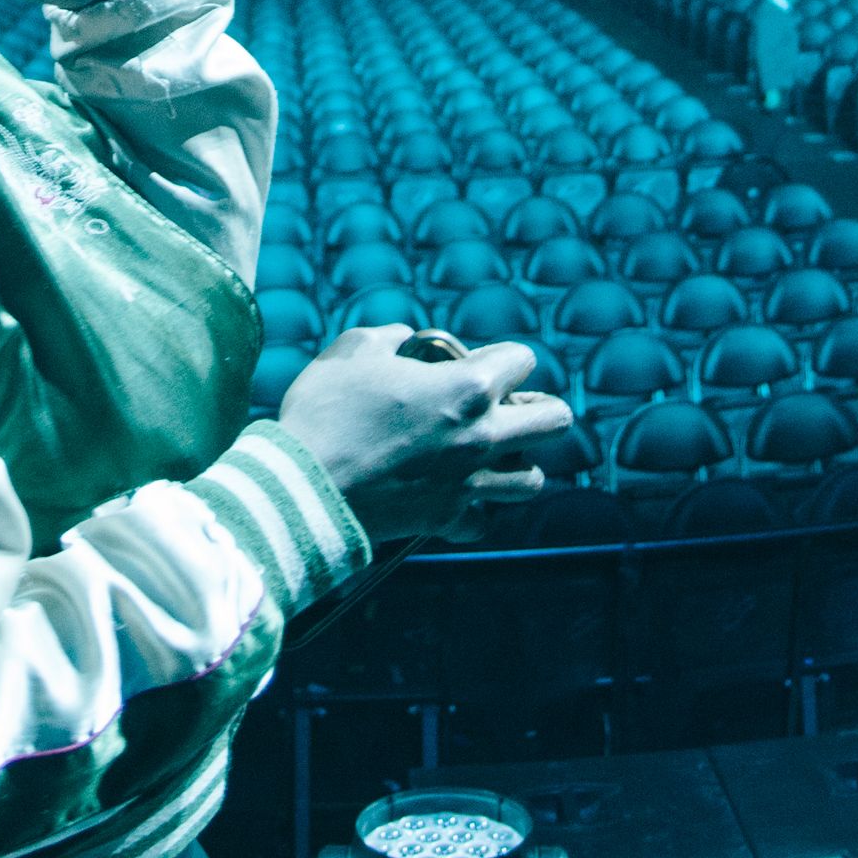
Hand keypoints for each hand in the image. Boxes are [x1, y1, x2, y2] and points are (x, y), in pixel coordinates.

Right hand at [271, 327, 577, 544]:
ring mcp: (469, 483)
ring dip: (517, 462)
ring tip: (489, 454)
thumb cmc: (325, 411)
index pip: (523, 359)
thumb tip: (405, 338)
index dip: (500, 357)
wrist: (302, 487)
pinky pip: (486, 520)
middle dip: (537, 408)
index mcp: (468, 388)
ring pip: (532, 479)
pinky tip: (457, 494)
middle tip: (507, 408)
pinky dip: (478, 510)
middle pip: (555, 421)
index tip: (473, 364)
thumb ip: (390, 337)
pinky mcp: (448, 519)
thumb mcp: (353, 351)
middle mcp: (482, 436)